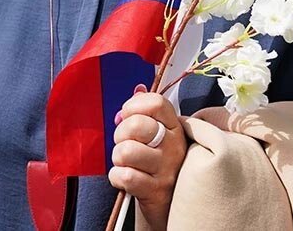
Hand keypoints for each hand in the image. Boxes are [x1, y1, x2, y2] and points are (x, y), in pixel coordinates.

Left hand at [109, 85, 186, 230]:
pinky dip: (117, 177)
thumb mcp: (159, 135)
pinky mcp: (156, 191)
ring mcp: (167, 169)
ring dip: (118, 158)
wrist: (170, 203)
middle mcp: (175, 146)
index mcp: (175, 127)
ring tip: (126, 163)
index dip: (133, 106)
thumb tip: (137, 89)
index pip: (156, 102)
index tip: (126, 115)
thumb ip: (147, 112)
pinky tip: (124, 178)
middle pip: (137, 126)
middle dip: (121, 134)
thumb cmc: (158, 164)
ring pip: (127, 151)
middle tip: (124, 143)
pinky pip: (125, 176)